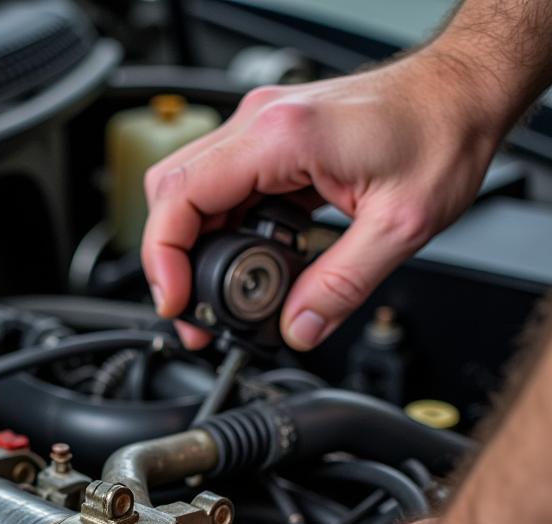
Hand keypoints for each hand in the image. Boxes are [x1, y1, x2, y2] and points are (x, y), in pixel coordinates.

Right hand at [141, 48, 502, 350]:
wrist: (463, 92)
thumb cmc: (442, 131)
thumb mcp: (400, 226)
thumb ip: (342, 286)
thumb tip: (298, 329)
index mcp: (281, 137)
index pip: (181, 196)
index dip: (164, 258)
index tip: (178, 301)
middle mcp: (260, 124)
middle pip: (171, 193)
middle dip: (170, 260)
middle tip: (194, 311)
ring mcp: (261, 129)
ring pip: (190, 192)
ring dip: (192, 248)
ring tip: (218, 296)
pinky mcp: (271, 143)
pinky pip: (221, 189)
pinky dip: (219, 231)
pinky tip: (243, 262)